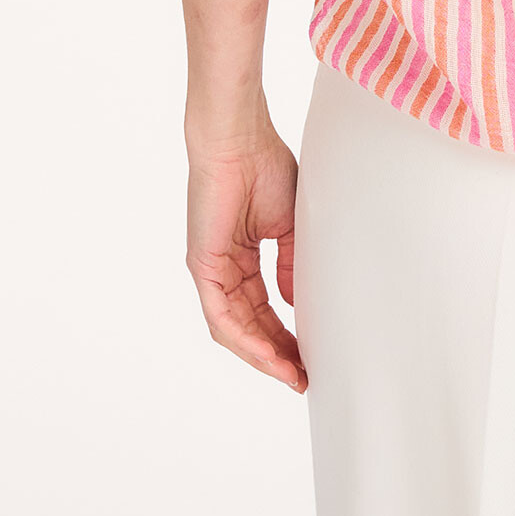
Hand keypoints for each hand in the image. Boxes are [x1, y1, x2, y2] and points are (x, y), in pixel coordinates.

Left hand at [185, 126, 307, 392]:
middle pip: (249, 327)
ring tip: (293, 374)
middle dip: (277, 355)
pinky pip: (222, 316)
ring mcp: (210, 271)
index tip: (312, 357)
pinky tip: (270, 356)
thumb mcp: (288, 224)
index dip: (286, 336)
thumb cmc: (263, 166)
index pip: (264, 309)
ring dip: (263, 356)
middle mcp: (223, 270)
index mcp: (242, 258)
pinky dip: (246, 339)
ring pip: (234, 330)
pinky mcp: (202, 267)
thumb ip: (290, 264)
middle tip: (305, 377)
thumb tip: (295, 304)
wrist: (239, 138)